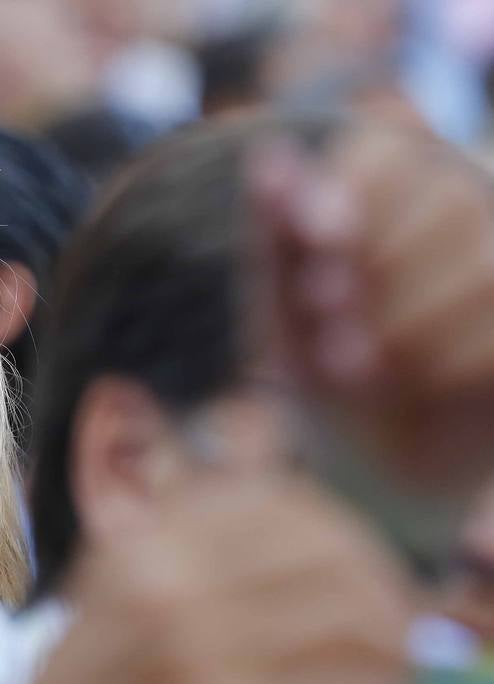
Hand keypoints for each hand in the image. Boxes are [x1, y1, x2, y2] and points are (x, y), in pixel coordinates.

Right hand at [0, 470, 411, 683]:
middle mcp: (171, 588)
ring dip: (392, 648)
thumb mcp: (118, 572)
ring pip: (358, 621)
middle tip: (390, 619)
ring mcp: (203, 660)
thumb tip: (253, 414)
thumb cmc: (84, 681)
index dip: (336, 532)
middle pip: (333, 557)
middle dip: (381, 587)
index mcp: (142, 542)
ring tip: (384, 667)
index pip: (281, 501)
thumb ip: (185, 500)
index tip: (348, 564)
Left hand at [248, 123, 493, 490]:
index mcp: (396, 193)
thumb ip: (278, 238)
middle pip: (445, 202)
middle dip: (379, 275)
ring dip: (412, 325)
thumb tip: (270, 156)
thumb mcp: (284, 314)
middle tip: (335, 338)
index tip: (320, 238)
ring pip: (485, 263)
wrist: (375, 471)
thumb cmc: (320, 375)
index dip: (355, 192)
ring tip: (364, 366)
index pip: (387, 153)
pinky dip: (453, 364)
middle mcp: (466, 214)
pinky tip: (422, 386)